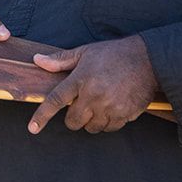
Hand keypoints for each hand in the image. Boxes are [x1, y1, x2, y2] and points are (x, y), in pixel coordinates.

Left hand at [29, 35, 156, 134]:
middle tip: (82, 105)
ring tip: (99, 105)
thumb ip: (60, 60)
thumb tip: (37, 61)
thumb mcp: (85, 52)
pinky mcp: (125, 115)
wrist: (149, 60)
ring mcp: (110, 107)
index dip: (42, 116)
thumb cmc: (114, 54)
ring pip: (91, 127)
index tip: (33, 128)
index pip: (55, 101)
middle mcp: (93, 96)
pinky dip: (107, 123)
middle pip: (73, 121)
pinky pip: (109, 128)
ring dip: (90, 121)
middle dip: (73, 117)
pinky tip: (111, 109)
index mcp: (80, 80)